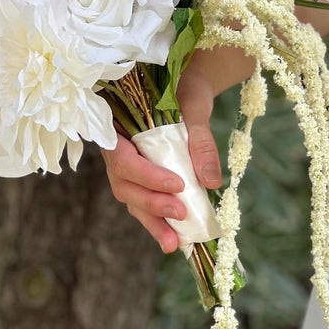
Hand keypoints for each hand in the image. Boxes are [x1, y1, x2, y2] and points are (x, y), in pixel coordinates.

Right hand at [102, 58, 222, 251]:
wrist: (187, 84)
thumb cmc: (185, 87)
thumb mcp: (194, 106)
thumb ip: (198, 140)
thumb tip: (211, 181)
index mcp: (118, 126)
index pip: (124, 158)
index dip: (147, 176)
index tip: (178, 185)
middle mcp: (117, 149)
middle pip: (124, 185)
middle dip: (152, 204)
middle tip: (181, 215)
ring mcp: (128, 166)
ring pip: (132, 199)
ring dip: (153, 222)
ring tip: (174, 243)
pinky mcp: (143, 177)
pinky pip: (144, 202)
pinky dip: (159, 221)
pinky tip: (175, 239)